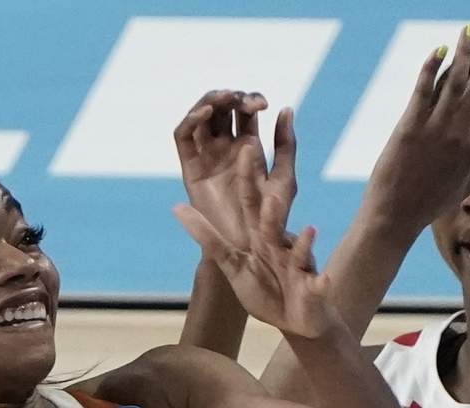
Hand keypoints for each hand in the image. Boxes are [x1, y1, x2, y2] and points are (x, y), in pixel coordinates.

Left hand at [174, 117, 335, 340]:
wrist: (293, 322)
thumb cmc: (263, 290)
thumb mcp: (230, 263)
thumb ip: (207, 237)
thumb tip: (176, 207)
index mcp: (261, 234)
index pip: (252, 200)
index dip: (248, 175)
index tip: (244, 145)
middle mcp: (281, 244)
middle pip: (277, 221)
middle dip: (274, 204)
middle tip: (279, 184)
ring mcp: (300, 265)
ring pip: (299, 250)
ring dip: (300, 242)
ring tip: (305, 232)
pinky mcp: (314, 289)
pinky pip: (318, 286)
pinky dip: (320, 284)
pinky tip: (323, 280)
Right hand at [175, 89, 293, 253]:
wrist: (251, 247)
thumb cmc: (272, 218)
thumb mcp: (284, 177)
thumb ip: (285, 145)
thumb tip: (286, 108)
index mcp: (247, 147)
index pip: (243, 111)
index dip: (250, 100)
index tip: (264, 105)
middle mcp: (224, 148)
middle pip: (220, 108)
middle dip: (231, 98)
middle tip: (244, 101)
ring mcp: (205, 157)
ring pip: (200, 117)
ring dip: (210, 101)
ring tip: (225, 98)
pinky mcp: (190, 169)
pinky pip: (183, 137)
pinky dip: (190, 120)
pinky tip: (206, 113)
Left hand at [362, 25, 469, 234]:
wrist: (395, 217)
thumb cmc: (430, 203)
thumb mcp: (468, 181)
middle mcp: (459, 135)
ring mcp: (435, 130)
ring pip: (454, 81)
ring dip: (462, 51)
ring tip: (468, 30)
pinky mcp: (410, 126)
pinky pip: (424, 89)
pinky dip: (432, 66)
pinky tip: (438, 49)